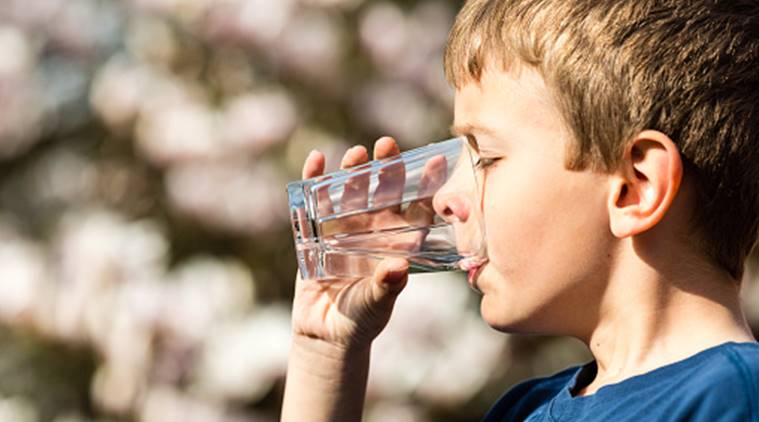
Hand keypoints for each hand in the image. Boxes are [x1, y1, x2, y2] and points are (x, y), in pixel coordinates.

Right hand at [290, 137, 414, 350]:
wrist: (326, 332)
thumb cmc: (361, 320)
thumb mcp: (376, 305)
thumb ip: (386, 288)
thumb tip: (398, 268)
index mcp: (398, 243)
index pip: (417, 210)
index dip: (427, 187)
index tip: (437, 162)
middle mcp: (375, 230)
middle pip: (382, 192)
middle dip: (386, 168)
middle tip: (387, 144)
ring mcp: (345, 228)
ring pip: (351, 192)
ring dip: (353, 171)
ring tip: (356, 153)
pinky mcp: (316, 232)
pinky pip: (315, 202)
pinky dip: (314, 180)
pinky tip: (317, 159)